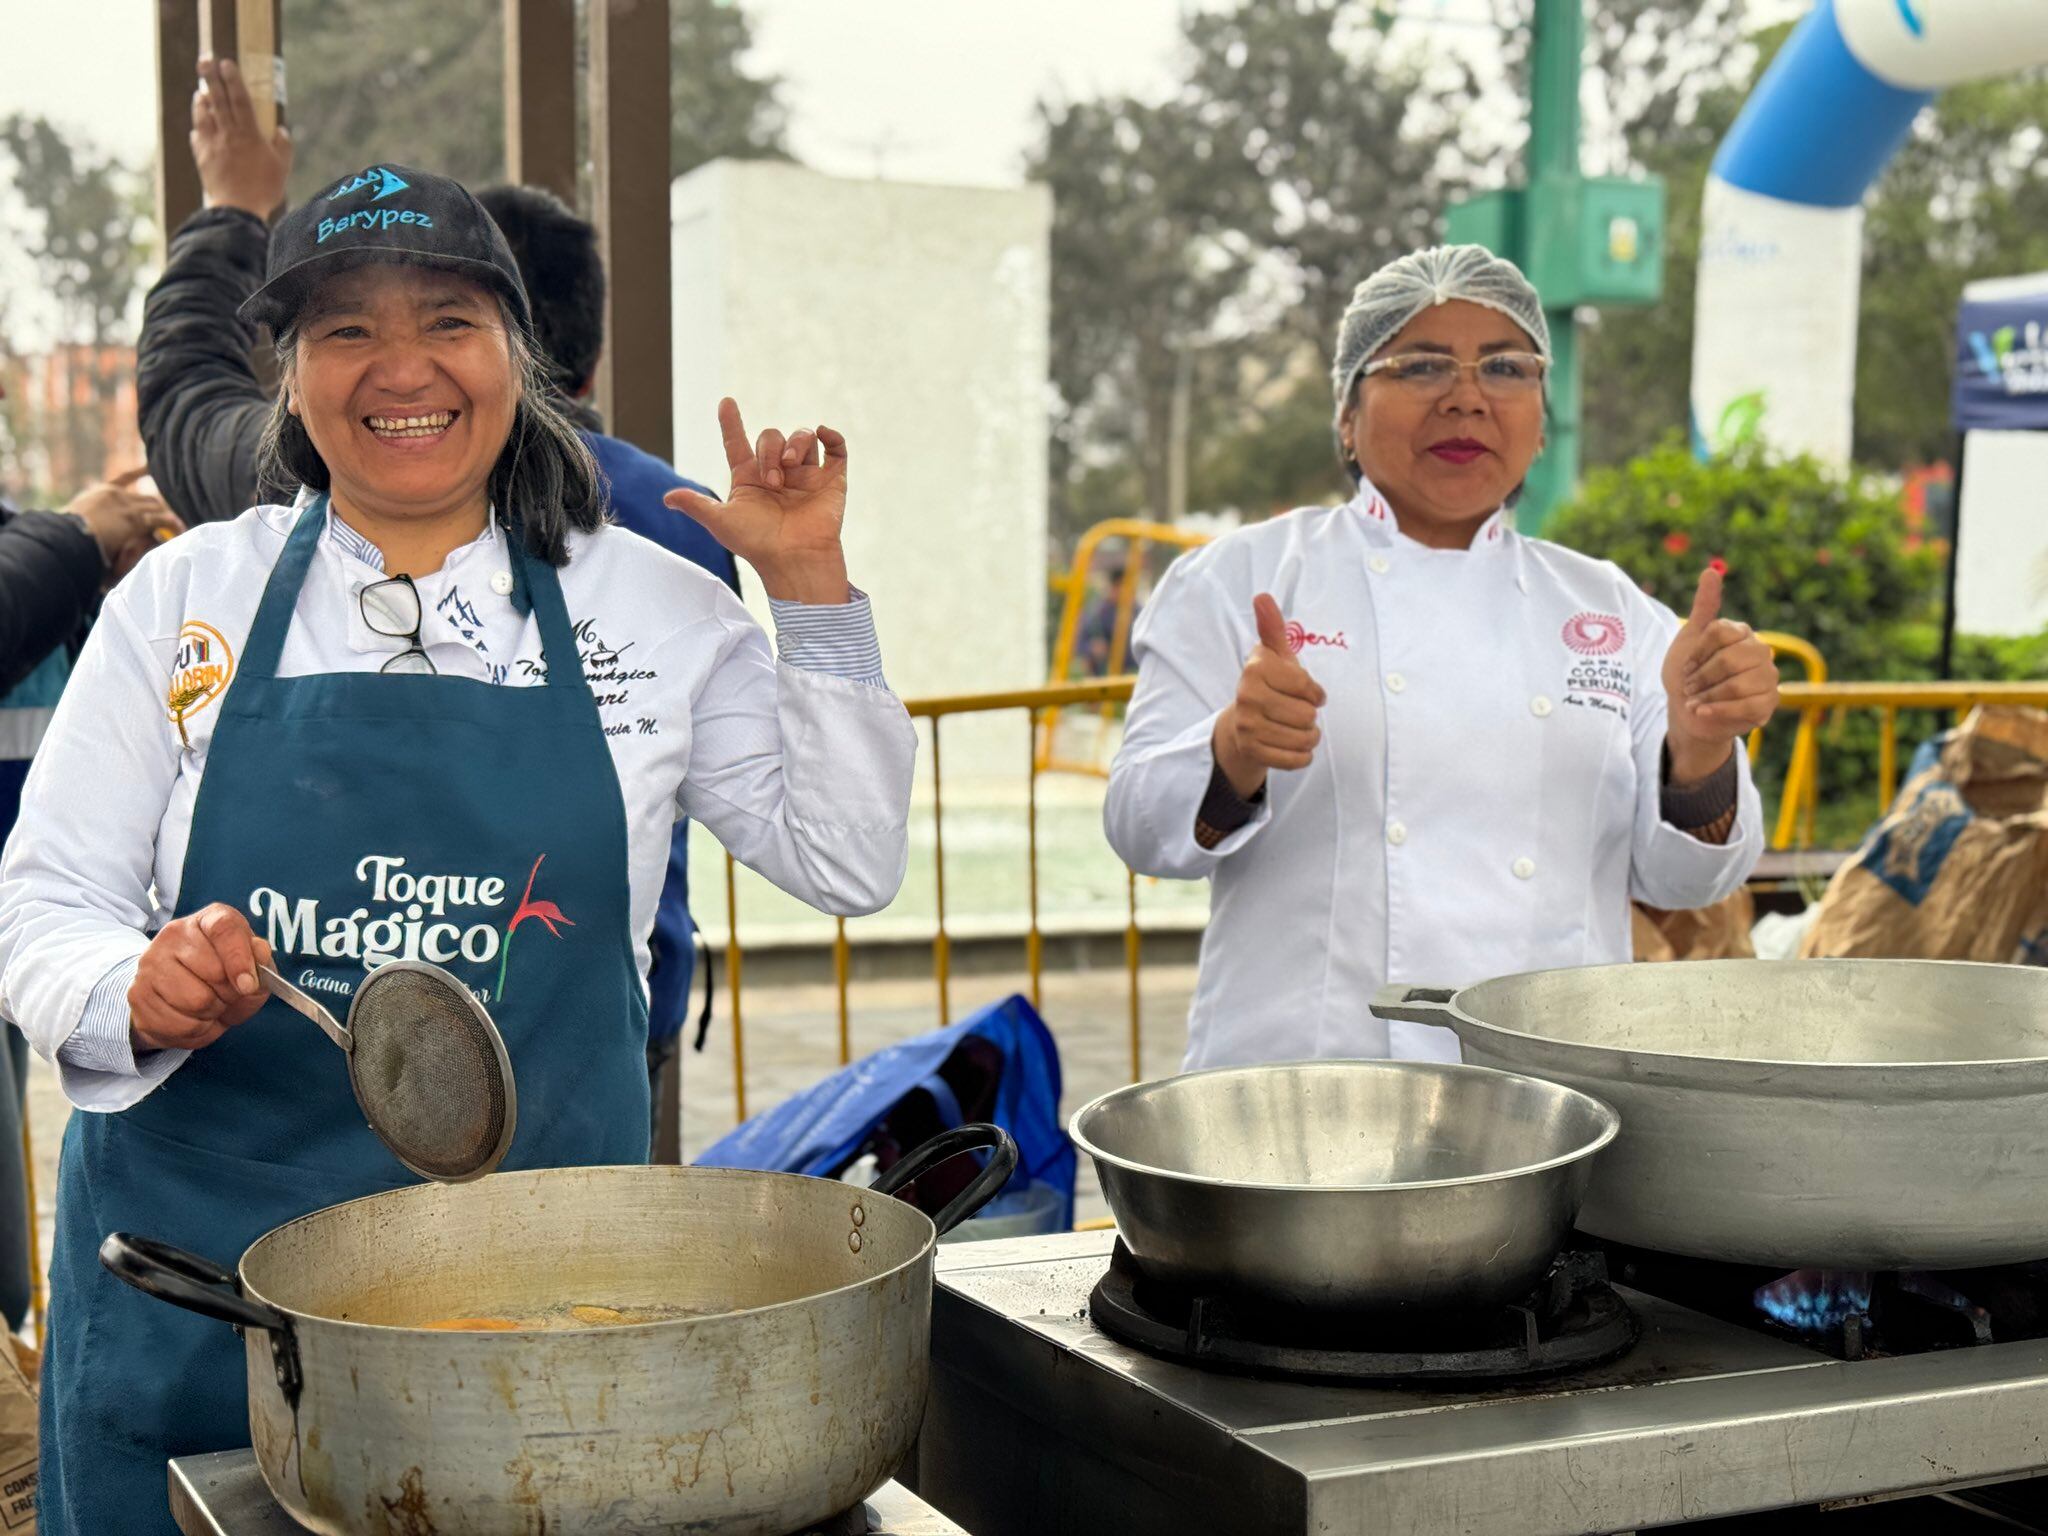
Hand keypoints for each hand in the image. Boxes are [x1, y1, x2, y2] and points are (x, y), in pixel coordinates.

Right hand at [63, 469, 180, 586]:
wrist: (65, 535)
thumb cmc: (64, 532)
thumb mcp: (72, 517)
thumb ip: (84, 516)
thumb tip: (79, 521)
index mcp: (100, 492)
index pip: (125, 479)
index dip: (140, 473)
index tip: (151, 467)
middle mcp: (116, 495)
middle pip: (147, 498)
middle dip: (159, 507)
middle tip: (170, 518)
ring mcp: (127, 506)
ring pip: (156, 507)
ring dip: (168, 518)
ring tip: (178, 528)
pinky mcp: (135, 520)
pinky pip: (161, 520)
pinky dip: (172, 524)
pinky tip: (180, 528)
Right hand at [128, 904, 275, 1053]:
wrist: (178, 998)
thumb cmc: (224, 978)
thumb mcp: (252, 968)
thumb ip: (261, 962)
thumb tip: (259, 953)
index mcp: (207, 920)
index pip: (224, 928)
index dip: (240, 958)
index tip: (249, 984)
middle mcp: (173, 935)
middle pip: (214, 973)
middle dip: (230, 994)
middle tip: (228, 995)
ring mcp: (150, 964)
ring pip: (196, 1002)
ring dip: (213, 1014)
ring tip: (211, 1007)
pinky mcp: (137, 995)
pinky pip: (178, 1024)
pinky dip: (196, 1030)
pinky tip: (194, 1019)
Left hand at [192, 56, 291, 218]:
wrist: (237, 210)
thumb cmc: (264, 189)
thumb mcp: (282, 168)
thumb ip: (283, 146)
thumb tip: (281, 130)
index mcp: (249, 134)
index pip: (240, 100)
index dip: (233, 80)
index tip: (227, 64)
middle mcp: (228, 135)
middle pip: (217, 100)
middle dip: (210, 78)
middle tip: (204, 60)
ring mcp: (212, 145)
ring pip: (203, 115)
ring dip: (201, 100)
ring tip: (201, 91)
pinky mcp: (202, 157)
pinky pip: (197, 136)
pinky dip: (198, 126)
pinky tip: (199, 123)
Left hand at [664, 399, 849, 603]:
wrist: (794, 558)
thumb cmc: (757, 545)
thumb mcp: (721, 522)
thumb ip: (696, 504)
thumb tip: (666, 498)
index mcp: (750, 480)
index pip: (737, 444)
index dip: (731, 423)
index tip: (726, 402)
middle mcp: (778, 474)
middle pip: (771, 437)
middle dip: (770, 450)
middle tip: (772, 481)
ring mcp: (806, 477)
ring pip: (803, 437)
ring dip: (795, 444)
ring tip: (791, 467)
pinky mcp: (832, 482)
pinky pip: (836, 449)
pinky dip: (832, 436)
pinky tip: (824, 433)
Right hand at [1211, 594, 1325, 798]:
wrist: (1241, 724)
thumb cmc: (1268, 685)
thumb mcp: (1274, 655)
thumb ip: (1273, 627)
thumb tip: (1262, 596)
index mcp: (1255, 669)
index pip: (1308, 688)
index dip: (1315, 693)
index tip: (1307, 692)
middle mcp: (1247, 697)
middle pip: (1308, 716)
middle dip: (1309, 716)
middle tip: (1295, 711)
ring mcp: (1248, 726)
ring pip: (1305, 739)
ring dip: (1308, 736)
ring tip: (1294, 728)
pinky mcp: (1252, 752)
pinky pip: (1297, 760)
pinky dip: (1301, 756)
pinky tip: (1290, 745)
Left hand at [1661, 565, 1780, 781]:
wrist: (1690, 711)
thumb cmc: (1689, 673)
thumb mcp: (1689, 638)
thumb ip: (1704, 607)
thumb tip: (1711, 570)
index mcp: (1741, 632)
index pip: (1719, 632)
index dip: (1697, 652)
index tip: (1685, 666)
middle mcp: (1761, 651)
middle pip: (1729, 660)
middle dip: (1702, 677)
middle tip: (1688, 687)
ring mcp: (1769, 677)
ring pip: (1738, 684)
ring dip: (1707, 696)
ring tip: (1693, 702)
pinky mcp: (1769, 702)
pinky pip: (1746, 706)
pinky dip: (1718, 710)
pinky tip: (1701, 712)